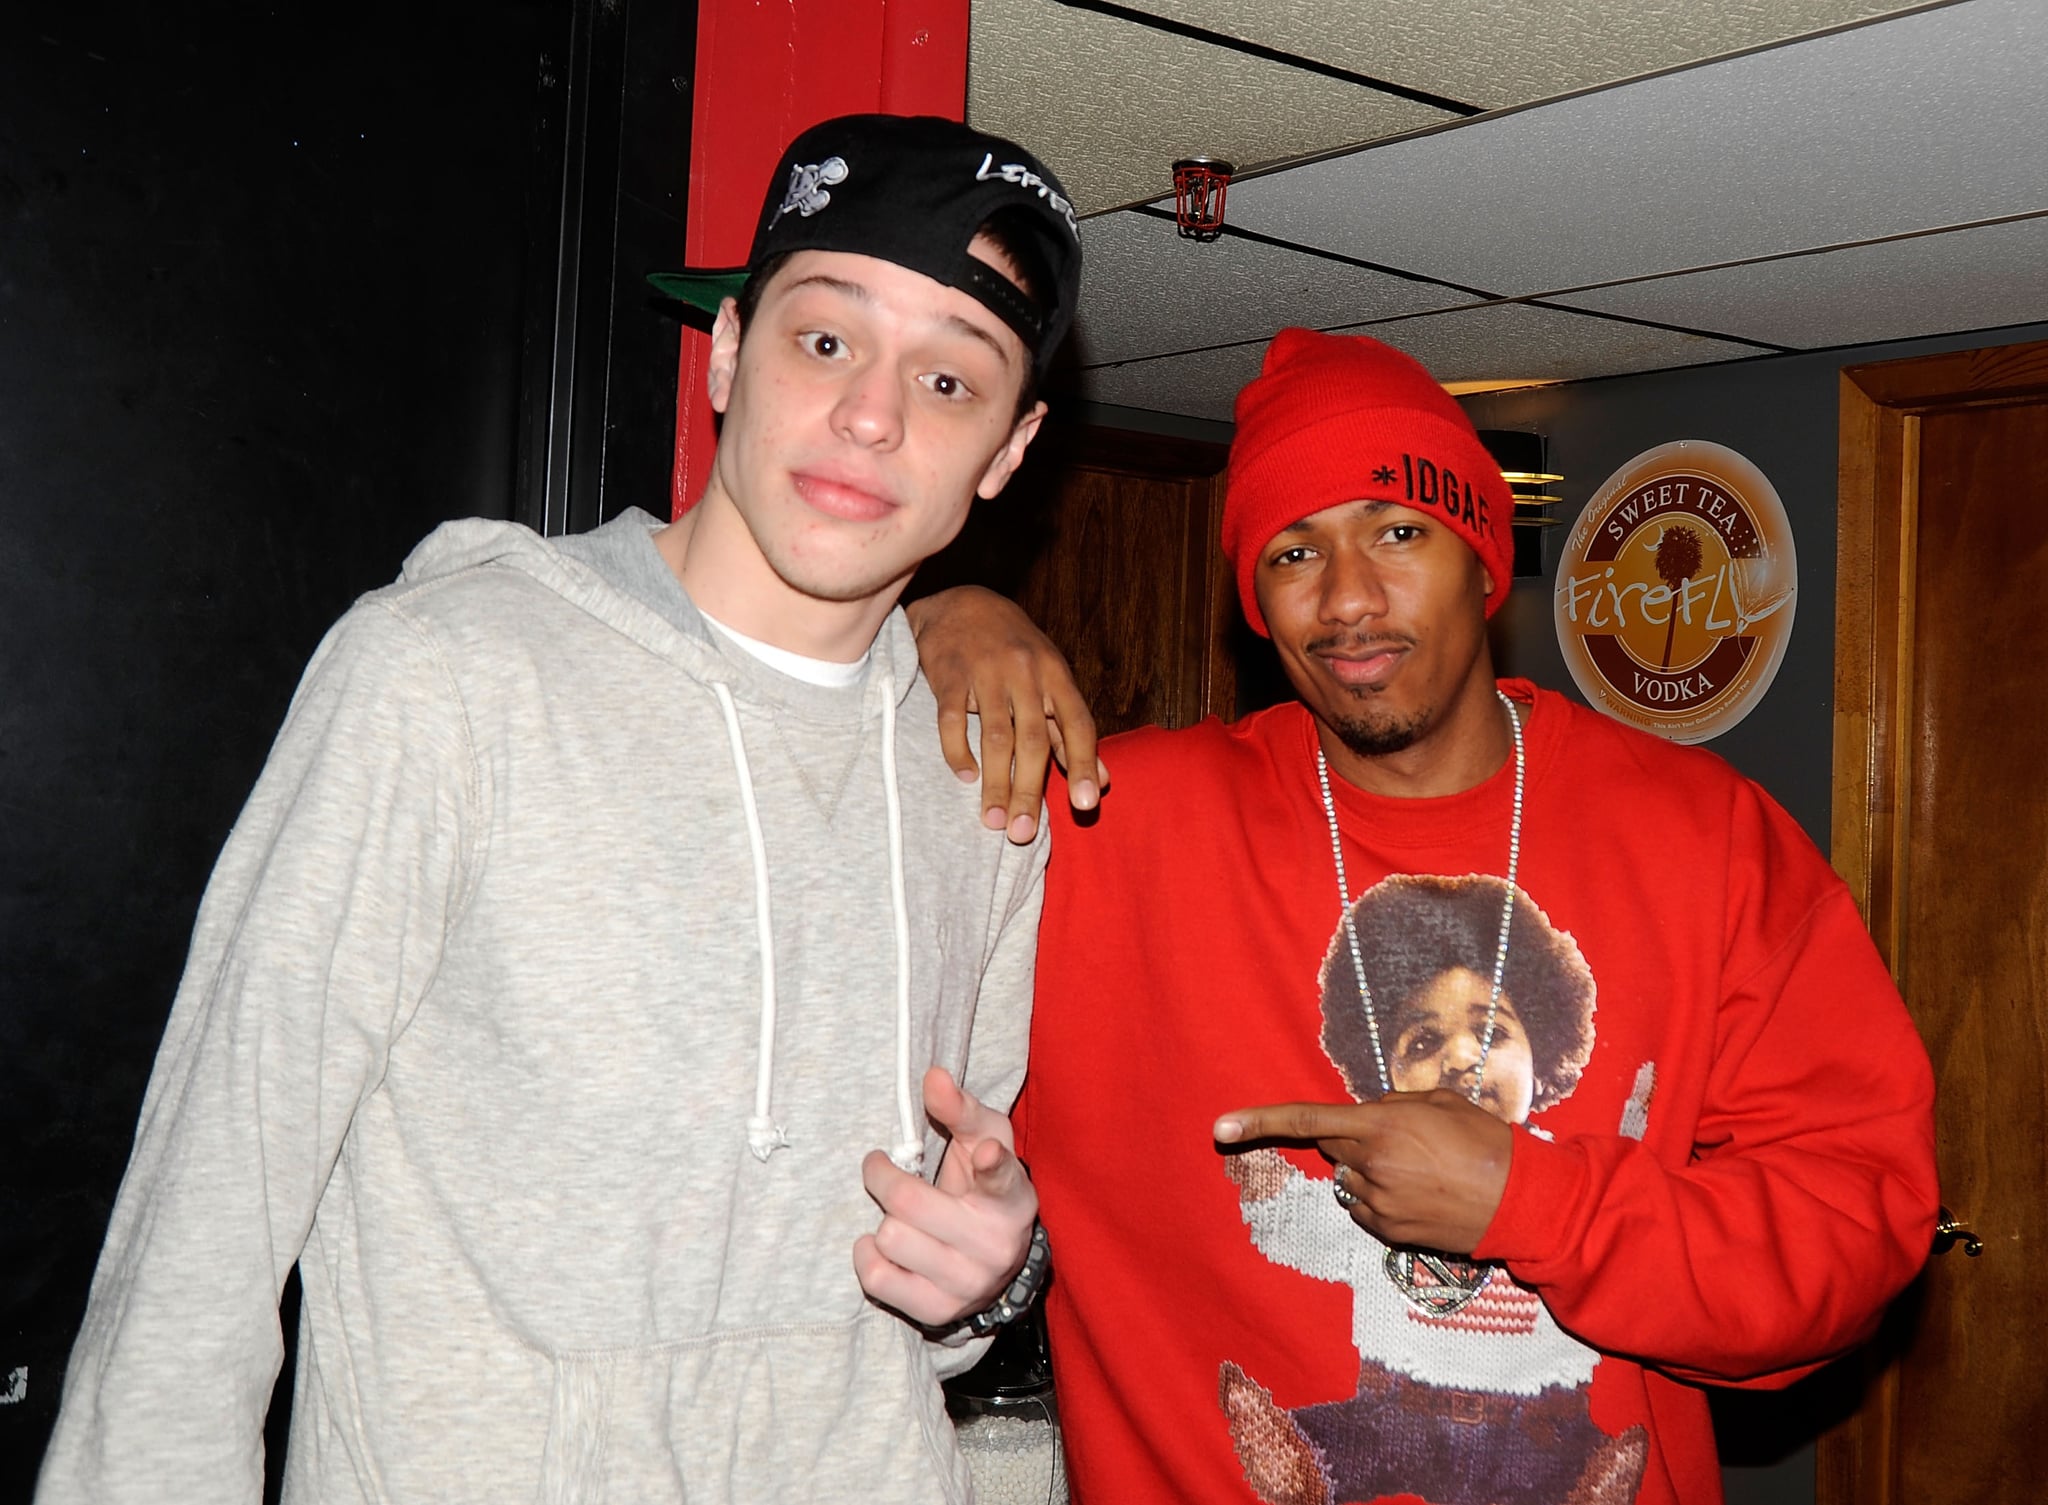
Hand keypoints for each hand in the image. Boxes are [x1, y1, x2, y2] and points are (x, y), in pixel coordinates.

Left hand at [854, 1067, 1038, 1326]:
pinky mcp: (939, 1311)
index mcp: (1012, 1195)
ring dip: (883, 1220)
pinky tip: (882, 1245)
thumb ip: (960, 1108)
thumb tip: (933, 1077)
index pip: (1003, 1179)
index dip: (995, 1165)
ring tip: (896, 1216)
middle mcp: (997, 1244)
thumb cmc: (981, 1185)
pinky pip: (878, 1280)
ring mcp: (970, 1283)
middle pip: (909, 1203)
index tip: (988, 1153)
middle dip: (883, 1178)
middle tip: (879, 1168)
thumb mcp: (984, 1140)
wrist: (994, 1261)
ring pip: (890, 1238)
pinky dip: (868, 1256)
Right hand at [903, 586, 1104, 842]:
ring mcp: (986, 673)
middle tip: (1023, 833)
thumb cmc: (1014, 649)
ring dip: (995, 784)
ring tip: (992, 821)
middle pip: (1032, 740)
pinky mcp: (948, 676)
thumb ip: (1070, 731)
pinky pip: (952, 721)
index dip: (1084, 764)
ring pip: (995, 737)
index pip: (1078, 724)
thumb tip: (1101, 781)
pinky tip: (965, 777)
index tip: (1086, 804)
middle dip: (1029, 791)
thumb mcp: (1051, 679)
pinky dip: (958, 752)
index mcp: (1056, 675)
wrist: (960, 603)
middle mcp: (1026, 673)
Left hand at [1213, 1090, 1514, 1253]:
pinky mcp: (1388, 1232)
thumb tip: (1367, 1115)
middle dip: (1352, 1139)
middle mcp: (1371, 1167)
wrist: (1521, 1201)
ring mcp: (1378, 1204)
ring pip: (1350, 1178)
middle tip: (1401, 1138)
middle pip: (1333, 1147)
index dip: (1258, 1121)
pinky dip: (1381, 1196)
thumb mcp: (1440, 1102)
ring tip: (1422, 1170)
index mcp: (1381, 1127)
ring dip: (1370, 1169)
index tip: (1220, 1128)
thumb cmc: (1485, 1142)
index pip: (1306, 1121)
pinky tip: (1421, 1193)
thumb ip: (1392, 1105)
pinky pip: (1365, 1206)